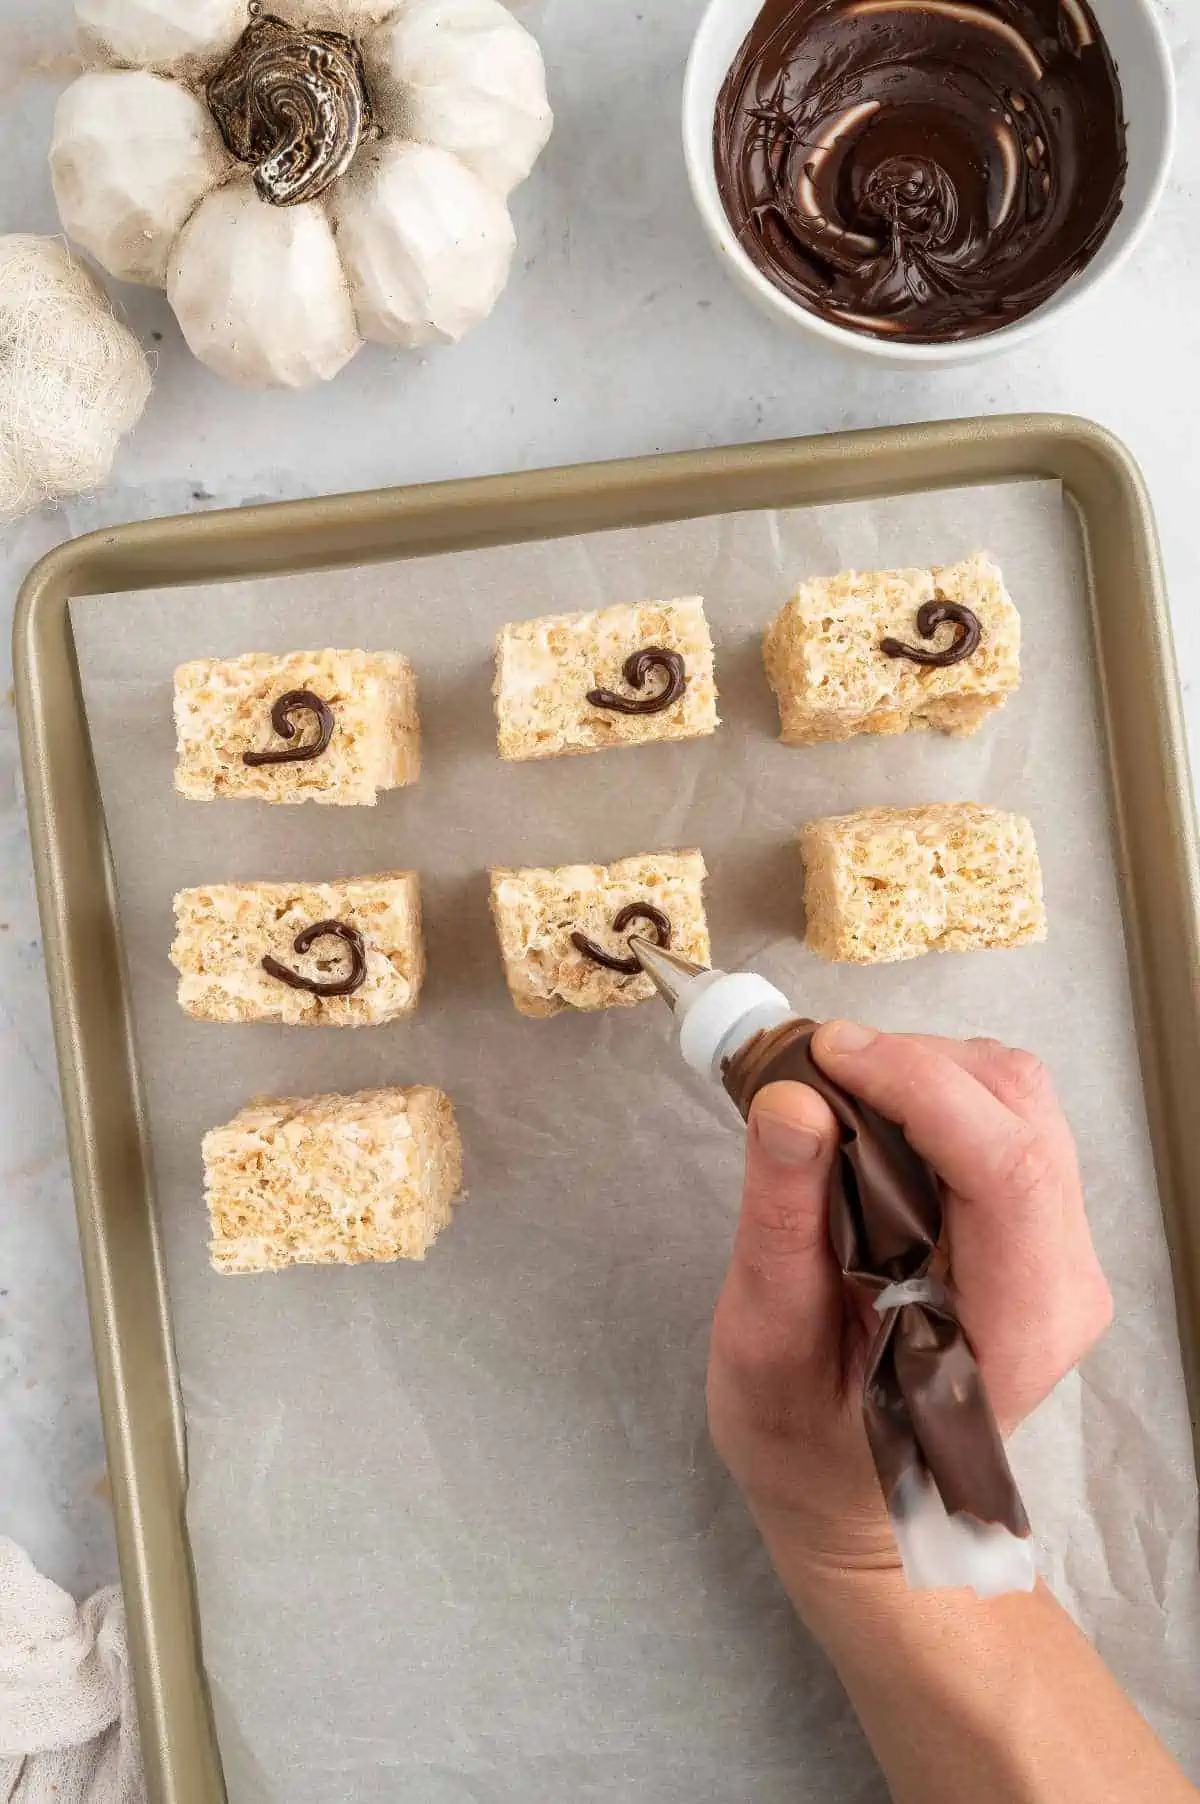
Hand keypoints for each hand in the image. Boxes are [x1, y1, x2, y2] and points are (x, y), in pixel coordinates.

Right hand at [707, 1022, 1113, 1609]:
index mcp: (1015, 1328)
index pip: (1007, 1166)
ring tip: (831, 1093)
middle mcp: (1063, 1280)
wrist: (852, 1495)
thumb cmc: (808, 1446)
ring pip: (1016, 1097)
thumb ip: (784, 1223)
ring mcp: (1060, 1249)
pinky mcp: (1036, 1225)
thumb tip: (792, 1097)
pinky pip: (1002, 1118)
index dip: (919, 1087)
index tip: (825, 1055)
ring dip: (920, 1071)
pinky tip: (867, 1118)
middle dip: (911, 1065)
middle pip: (1020, 1110)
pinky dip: (930, 1092)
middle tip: (810, 1071)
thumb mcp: (767, 1347)